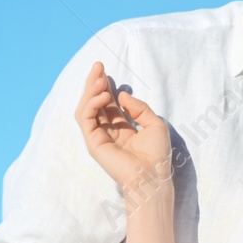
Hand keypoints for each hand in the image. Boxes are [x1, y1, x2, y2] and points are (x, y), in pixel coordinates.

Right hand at [75, 62, 171, 192]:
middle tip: (98, 65)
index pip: (108, 103)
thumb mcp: (154, 124)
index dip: (105, 86)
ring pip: (86, 109)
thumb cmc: (157, 155)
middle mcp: (108, 132)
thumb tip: (122, 95)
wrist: (153, 177)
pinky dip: (91, 104)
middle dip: (94, 83)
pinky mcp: (93, 143)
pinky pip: (85, 119)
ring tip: (100, 79)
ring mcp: (99, 137)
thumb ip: (139, 108)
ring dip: (90, 91)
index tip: (104, 69)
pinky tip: (103, 95)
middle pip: (95, 103)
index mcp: (121, 129)